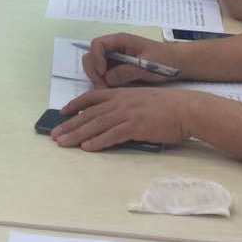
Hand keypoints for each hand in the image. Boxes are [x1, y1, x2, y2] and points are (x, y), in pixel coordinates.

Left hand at [50, 86, 193, 150]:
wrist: (187, 109)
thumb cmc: (167, 107)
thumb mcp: (141, 99)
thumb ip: (125, 106)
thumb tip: (112, 117)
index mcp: (120, 94)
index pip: (91, 98)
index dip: (74, 105)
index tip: (62, 113)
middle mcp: (120, 102)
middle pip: (88, 114)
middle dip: (69, 125)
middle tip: (54, 135)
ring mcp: (127, 114)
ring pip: (96, 125)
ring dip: (77, 135)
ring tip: (63, 143)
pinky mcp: (135, 127)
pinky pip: (112, 135)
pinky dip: (98, 142)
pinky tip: (86, 148)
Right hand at [81, 33, 180, 87]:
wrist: (178, 64)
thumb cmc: (165, 60)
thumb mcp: (147, 65)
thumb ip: (127, 70)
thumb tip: (108, 78)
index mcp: (121, 41)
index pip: (98, 44)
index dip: (96, 57)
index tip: (102, 72)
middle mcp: (114, 48)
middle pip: (92, 56)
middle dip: (94, 72)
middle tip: (102, 88)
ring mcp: (115, 59)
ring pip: (95, 67)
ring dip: (97, 79)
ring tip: (107, 92)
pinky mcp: (118, 70)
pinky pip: (104, 76)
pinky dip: (104, 84)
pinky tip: (111, 92)